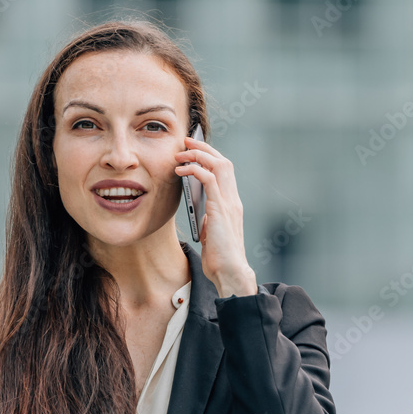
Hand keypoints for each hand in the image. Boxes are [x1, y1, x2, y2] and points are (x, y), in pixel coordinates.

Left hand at [174, 136, 256, 297]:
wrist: (229, 271)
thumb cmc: (219, 257)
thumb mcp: (211, 232)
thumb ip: (207, 218)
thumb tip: (197, 209)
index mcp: (231, 204)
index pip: (225, 171)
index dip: (210, 156)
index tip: (194, 150)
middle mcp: (233, 199)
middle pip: (223, 161)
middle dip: (204, 148)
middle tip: (186, 142)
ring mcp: (228, 203)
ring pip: (218, 165)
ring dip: (198, 155)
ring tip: (180, 154)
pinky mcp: (220, 209)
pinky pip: (209, 179)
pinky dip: (194, 170)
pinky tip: (180, 171)